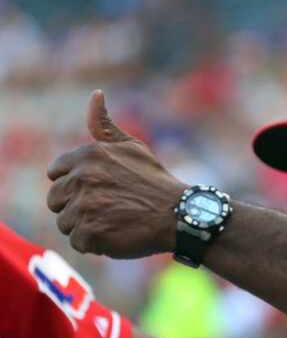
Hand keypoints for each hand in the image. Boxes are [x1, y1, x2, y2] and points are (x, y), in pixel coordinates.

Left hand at [46, 90, 186, 257]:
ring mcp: (85, 206)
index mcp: (88, 155)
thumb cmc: (155, 181)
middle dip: (77, 206)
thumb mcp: (133, 147)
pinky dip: (95, 243)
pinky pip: (78, 242)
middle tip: (108, 209)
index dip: (75, 185)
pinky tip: (117, 234)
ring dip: (86, 226)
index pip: (56, 174)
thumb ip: (104, 126)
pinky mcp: (89, 232)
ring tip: (115, 221)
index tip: (98, 191)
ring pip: (65, 222)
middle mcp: (82, 178)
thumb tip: (95, 94)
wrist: (179, 214)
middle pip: (56, 200)